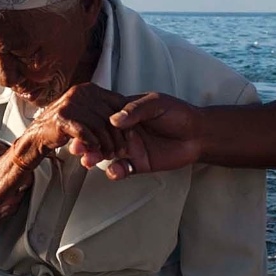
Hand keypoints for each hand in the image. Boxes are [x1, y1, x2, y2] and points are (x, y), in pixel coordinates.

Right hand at [24, 84, 134, 163]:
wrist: (37, 136)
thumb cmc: (63, 127)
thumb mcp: (86, 115)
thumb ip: (103, 113)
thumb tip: (126, 120)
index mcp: (89, 89)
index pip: (117, 102)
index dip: (126, 121)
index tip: (129, 135)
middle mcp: (80, 93)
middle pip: (110, 115)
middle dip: (118, 137)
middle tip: (120, 150)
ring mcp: (71, 104)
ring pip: (100, 125)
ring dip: (106, 144)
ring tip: (108, 154)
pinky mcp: (62, 118)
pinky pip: (86, 133)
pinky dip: (93, 144)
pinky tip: (94, 149)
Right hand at [69, 92, 204, 177]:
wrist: (198, 134)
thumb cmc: (178, 113)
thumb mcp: (156, 103)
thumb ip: (135, 110)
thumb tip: (114, 119)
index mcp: (124, 113)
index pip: (101, 117)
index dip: (88, 122)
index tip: (77, 127)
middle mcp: (123, 131)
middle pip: (99, 137)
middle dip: (86, 143)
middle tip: (76, 148)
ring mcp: (129, 148)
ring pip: (106, 154)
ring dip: (95, 158)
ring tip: (88, 161)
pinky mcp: (138, 164)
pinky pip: (121, 169)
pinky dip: (115, 172)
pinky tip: (114, 171)